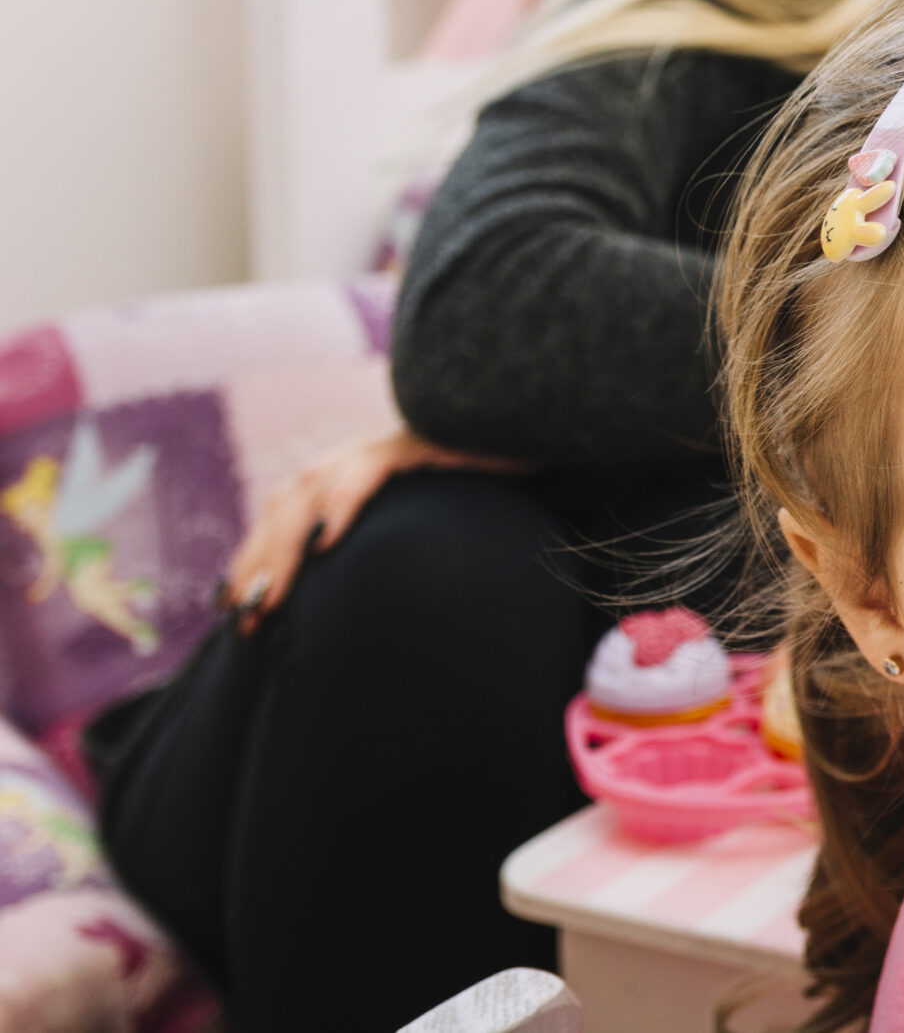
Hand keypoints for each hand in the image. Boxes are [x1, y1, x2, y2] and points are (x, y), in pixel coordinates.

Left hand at [222, 425, 515, 630]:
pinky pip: (369, 469)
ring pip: (313, 486)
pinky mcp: (420, 435)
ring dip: (282, 546)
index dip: (257, 548)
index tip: (232, 600)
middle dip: (258, 559)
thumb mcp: (443, 510)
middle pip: (289, 497)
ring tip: (268, 597)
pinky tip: (326, 542)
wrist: (543, 416)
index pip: (292, 503)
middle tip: (244, 617)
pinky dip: (342, 503)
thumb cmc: (503, 470)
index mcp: (363, 460)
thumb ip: (399, 531)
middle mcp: (366, 444)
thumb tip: (369, 582)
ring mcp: (390, 436)